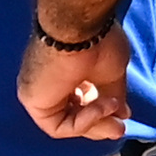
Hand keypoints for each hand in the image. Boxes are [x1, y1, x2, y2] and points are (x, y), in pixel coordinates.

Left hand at [19, 25, 132, 139]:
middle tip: (120, 128)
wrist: (80, 28)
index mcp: (67, 68)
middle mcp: (50, 79)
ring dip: (95, 122)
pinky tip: (98, 108)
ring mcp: (39, 90)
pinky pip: (58, 126)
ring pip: (67, 122)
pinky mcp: (32, 100)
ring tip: (113, 110)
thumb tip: (122, 115)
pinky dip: (82, 124)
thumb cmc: (96, 40)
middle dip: (100, 124)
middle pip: (74, 114)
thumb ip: (113, 95)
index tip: (123, 114)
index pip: (83, 100)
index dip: (103, 111)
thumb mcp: (111, 72)